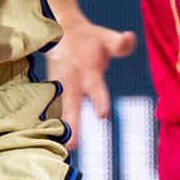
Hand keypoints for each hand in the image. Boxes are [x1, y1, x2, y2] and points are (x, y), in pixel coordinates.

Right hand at [48, 14, 135, 145]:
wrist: (61, 31)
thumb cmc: (90, 40)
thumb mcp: (107, 38)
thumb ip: (120, 44)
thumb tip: (130, 37)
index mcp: (89, 71)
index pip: (95, 86)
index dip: (99, 100)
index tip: (102, 115)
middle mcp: (72, 81)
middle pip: (72, 104)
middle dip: (72, 123)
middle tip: (72, 144)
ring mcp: (59, 87)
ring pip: (59, 110)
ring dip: (58, 127)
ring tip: (62, 148)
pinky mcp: (52, 91)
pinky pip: (51, 109)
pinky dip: (50, 124)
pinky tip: (50, 142)